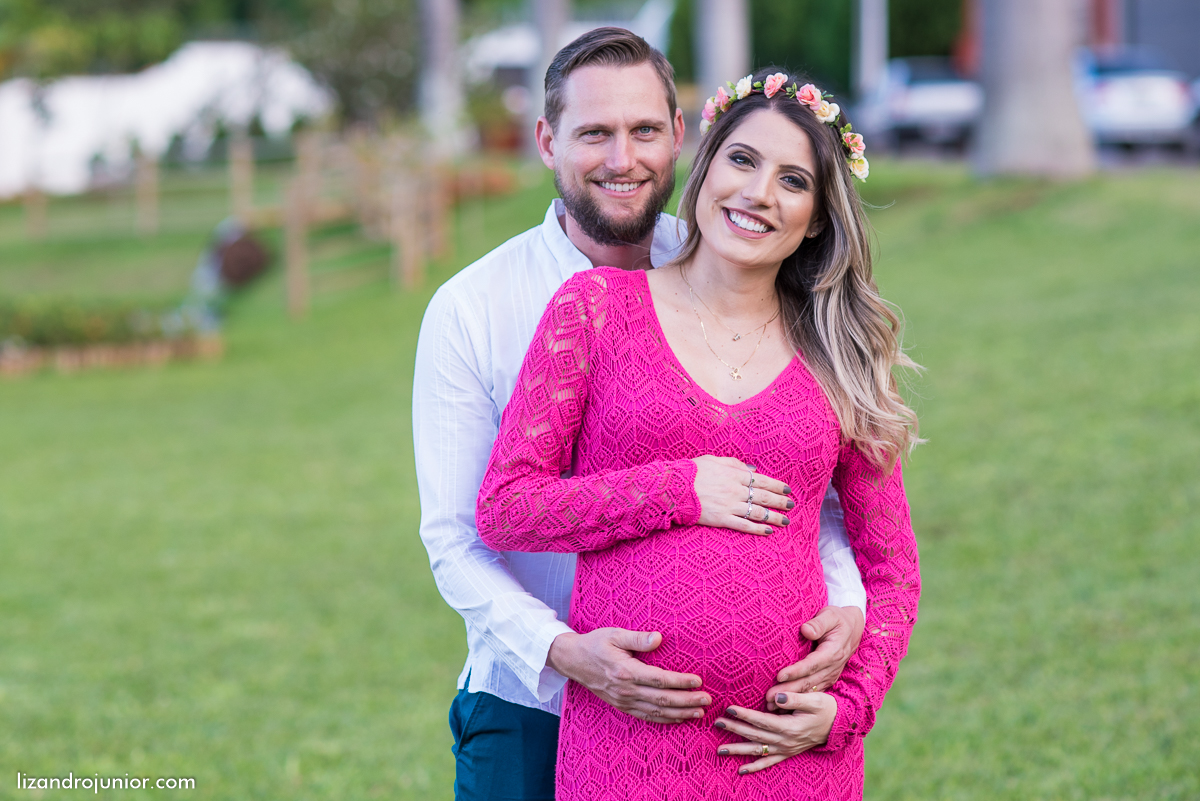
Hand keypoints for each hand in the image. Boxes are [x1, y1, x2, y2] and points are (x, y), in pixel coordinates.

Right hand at [547, 628, 710, 723]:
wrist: (573, 660)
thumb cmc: (596, 644)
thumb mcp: (614, 634)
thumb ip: (638, 638)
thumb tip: (659, 638)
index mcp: (625, 671)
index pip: (660, 680)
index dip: (681, 682)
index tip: (698, 681)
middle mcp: (625, 690)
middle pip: (662, 699)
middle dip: (687, 701)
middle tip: (707, 700)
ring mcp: (623, 701)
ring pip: (657, 712)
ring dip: (680, 713)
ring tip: (699, 712)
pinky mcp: (622, 706)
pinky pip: (646, 716)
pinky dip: (664, 719)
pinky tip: (678, 718)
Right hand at [691, 455, 793, 536]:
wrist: (674, 487)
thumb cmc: (691, 472)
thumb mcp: (713, 460)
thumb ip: (734, 463)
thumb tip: (752, 469)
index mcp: (733, 473)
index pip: (761, 480)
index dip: (776, 485)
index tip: (787, 489)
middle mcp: (735, 490)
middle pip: (763, 496)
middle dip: (780, 501)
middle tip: (791, 505)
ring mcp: (729, 505)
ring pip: (758, 512)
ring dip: (774, 517)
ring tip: (785, 521)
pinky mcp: (722, 519)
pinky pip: (744, 525)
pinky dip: (758, 529)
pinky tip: (768, 531)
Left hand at [714, 692, 836, 774]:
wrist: (838, 724)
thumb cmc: (825, 708)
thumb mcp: (814, 699)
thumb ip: (794, 698)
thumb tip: (777, 697)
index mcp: (790, 727)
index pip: (762, 721)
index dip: (745, 715)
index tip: (729, 709)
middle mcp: (786, 741)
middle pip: (756, 735)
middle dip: (735, 729)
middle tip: (717, 723)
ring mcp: (786, 749)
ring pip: (758, 751)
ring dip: (738, 750)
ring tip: (720, 749)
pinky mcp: (788, 753)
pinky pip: (769, 762)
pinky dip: (755, 767)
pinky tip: (741, 770)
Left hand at [766, 605, 863, 709]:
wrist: (852, 628)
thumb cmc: (837, 619)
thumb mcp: (831, 615)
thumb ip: (819, 623)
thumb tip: (805, 630)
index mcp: (833, 652)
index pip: (812, 663)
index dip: (796, 671)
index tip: (779, 675)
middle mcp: (832, 667)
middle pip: (808, 681)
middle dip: (789, 691)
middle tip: (769, 697)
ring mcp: (830, 675)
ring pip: (809, 689)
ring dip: (791, 699)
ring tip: (772, 705)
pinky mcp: (827, 679)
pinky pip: (812, 691)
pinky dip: (798, 701)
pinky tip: (783, 706)